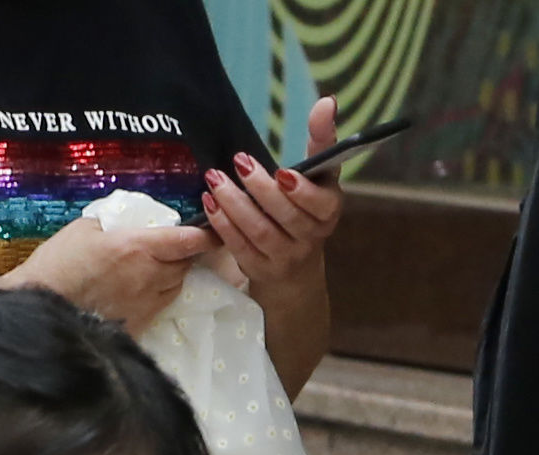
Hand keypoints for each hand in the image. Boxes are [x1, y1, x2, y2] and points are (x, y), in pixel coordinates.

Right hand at [0, 214, 214, 334]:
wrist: (40, 307)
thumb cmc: (58, 262)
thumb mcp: (85, 228)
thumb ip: (116, 224)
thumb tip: (131, 222)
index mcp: (139, 247)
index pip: (188, 241)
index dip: (205, 236)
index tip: (212, 231)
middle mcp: (150, 276)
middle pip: (184, 263)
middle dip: (183, 254)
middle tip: (175, 246)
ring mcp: (147, 303)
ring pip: (176, 285)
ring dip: (172, 274)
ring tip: (154, 267)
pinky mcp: (139, 324)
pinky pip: (160, 305)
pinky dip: (158, 295)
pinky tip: (141, 290)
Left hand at [203, 98, 345, 304]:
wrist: (295, 269)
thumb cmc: (305, 209)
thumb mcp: (318, 178)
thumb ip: (322, 141)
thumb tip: (327, 101)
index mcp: (328, 211)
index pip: (321, 203)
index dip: (302, 191)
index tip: (282, 172)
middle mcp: (311, 237)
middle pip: (287, 216)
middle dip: (261, 189)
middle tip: (240, 162)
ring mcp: (286, 257)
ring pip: (261, 232)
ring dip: (236, 205)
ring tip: (215, 179)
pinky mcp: (261, 269)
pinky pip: (241, 248)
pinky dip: (224, 225)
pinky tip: (210, 203)